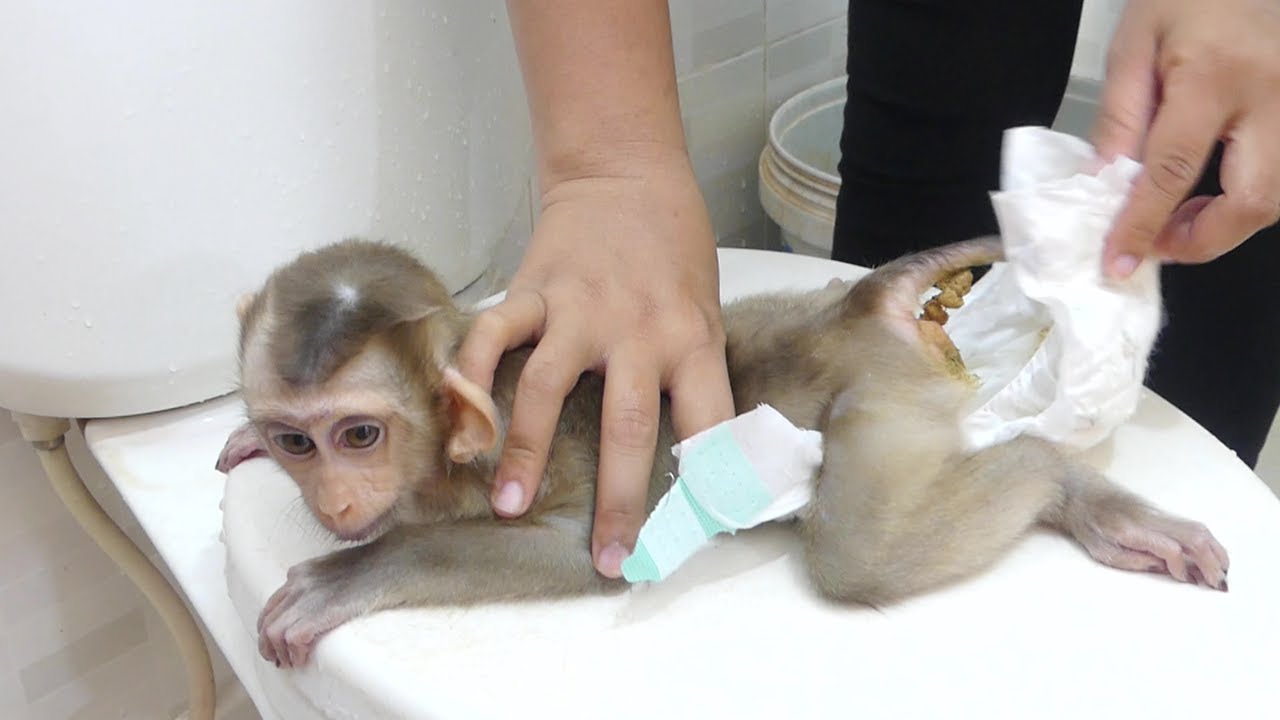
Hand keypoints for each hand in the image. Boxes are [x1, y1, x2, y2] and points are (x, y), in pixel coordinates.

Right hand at [456, 153, 735, 577]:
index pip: (709, 425)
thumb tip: (697, 454)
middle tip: (606, 557)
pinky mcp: (532, 289)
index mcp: (692, 339)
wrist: (625, 174)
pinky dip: (471, 378)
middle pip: (628, 428)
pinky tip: (458, 424)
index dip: (707, 484)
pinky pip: (493, 336)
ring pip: (548, 389)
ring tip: (511, 505)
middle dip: (618, 500)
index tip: (691, 537)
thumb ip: (691, 372)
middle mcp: (638, 331)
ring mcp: (579, 310)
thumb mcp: (704, 309)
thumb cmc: (673, 249)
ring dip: (526, 453)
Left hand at [1093, 0, 1279, 277]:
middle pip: (1254, 200)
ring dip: (1226, 225)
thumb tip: (1104, 184)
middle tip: (1156, 246)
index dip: (1143, 224)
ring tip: (1176, 219)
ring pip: (1277, 198)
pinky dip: (1248, 201)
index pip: (1174, 170)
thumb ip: (1120, 117)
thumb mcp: (1133, 45)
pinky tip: (1211, 196)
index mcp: (1215, 76)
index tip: (1119, 262)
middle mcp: (1273, 97)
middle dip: (1203, 241)